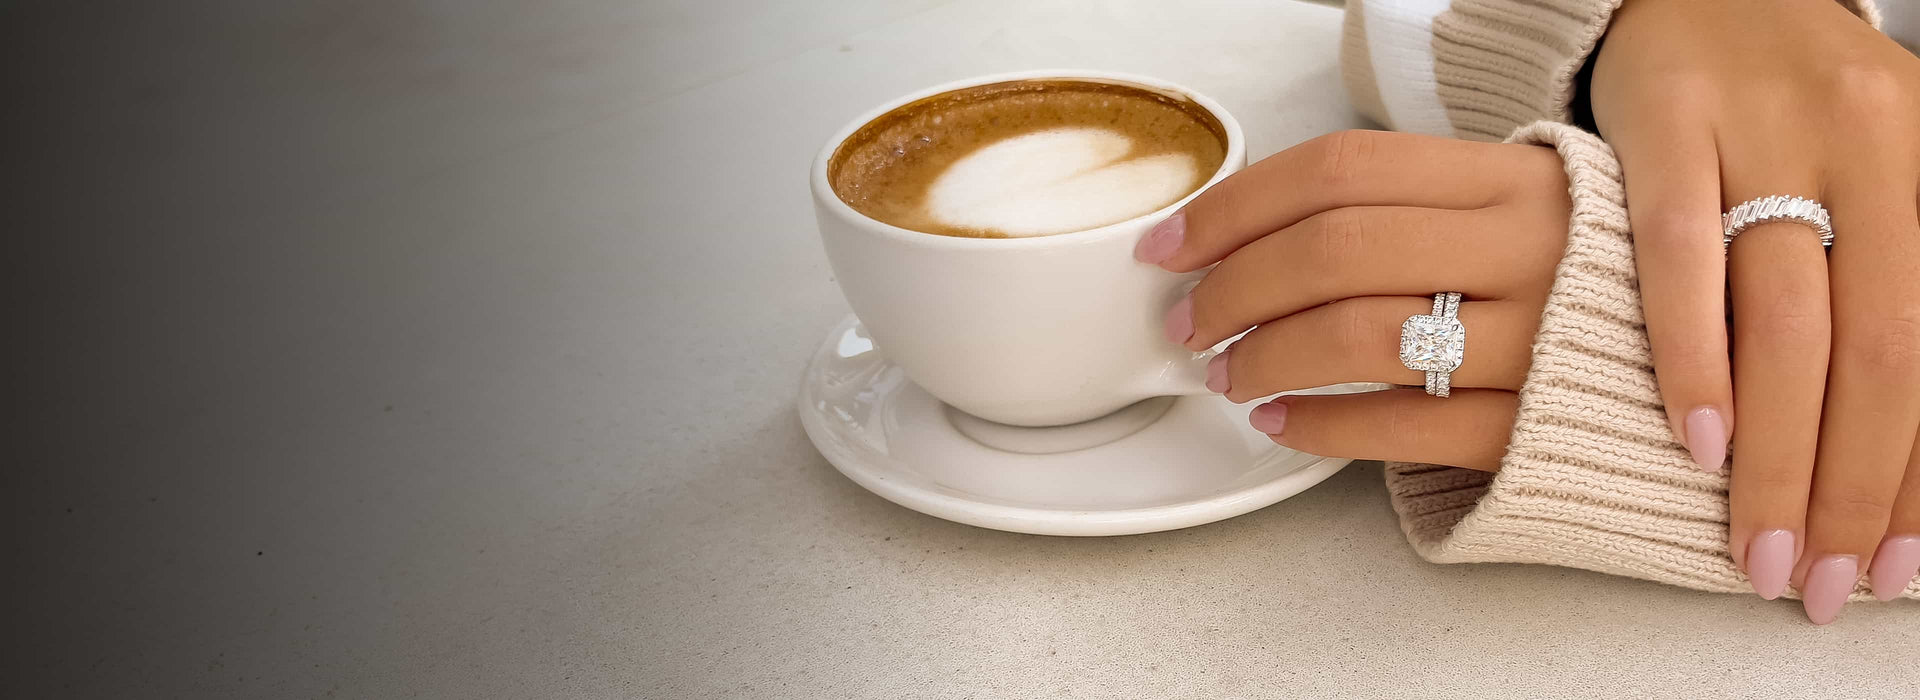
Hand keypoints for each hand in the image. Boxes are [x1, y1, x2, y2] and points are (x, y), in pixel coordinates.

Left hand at [1132, 130, 1569, 470]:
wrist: (1728, 373)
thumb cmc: (1591, 288)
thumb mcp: (1525, 210)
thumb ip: (1419, 207)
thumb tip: (1259, 232)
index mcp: (1511, 177)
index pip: (1341, 169)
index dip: (1236, 206)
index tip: (1171, 243)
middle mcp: (1528, 245)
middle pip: (1334, 249)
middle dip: (1232, 289)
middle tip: (1185, 321)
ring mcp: (1540, 337)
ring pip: (1360, 335)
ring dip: (1264, 358)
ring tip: (1224, 376)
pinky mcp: (1543, 426)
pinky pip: (1405, 424)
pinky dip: (1321, 427)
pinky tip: (1280, 425)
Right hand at [1590, 0, 1919, 621]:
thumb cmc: (1798, 101)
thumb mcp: (1884, 172)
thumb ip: (1895, 286)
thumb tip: (1903, 445)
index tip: (1897, 567)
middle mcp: (1868, 145)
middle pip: (1878, 349)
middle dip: (1849, 485)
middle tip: (1818, 580)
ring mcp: (1762, 134)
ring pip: (1785, 319)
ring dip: (1774, 452)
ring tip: (1755, 543)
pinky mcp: (1664, 126)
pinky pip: (1678, 255)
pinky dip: (1689, 353)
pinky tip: (1696, 437)